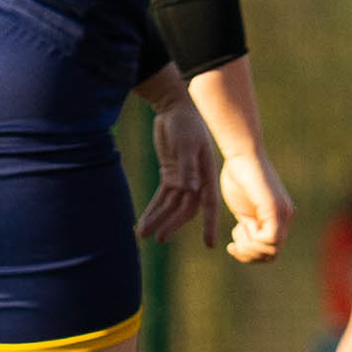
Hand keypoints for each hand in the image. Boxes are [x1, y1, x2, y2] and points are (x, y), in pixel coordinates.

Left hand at [137, 95, 219, 241]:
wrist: (174, 108)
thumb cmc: (185, 123)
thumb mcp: (187, 143)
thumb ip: (189, 167)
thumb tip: (191, 189)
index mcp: (207, 174)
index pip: (209, 204)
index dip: (209, 223)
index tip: (208, 243)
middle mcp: (197, 181)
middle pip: (185, 209)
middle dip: (172, 224)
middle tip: (159, 238)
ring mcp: (183, 179)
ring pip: (170, 206)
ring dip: (158, 219)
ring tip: (142, 234)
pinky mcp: (170, 176)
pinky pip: (161, 197)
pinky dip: (153, 209)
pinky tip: (143, 222)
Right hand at [216, 152, 290, 263]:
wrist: (241, 154)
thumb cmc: (238, 176)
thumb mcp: (245, 209)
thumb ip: (251, 227)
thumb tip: (250, 245)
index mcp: (279, 217)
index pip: (271, 252)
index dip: (250, 254)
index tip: (233, 243)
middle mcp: (285, 216)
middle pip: (271, 254)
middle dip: (249, 255)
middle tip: (234, 244)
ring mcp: (282, 213)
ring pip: (272, 250)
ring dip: (249, 249)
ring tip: (237, 235)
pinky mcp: (274, 208)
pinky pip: (269, 239)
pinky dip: (252, 240)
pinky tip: (240, 227)